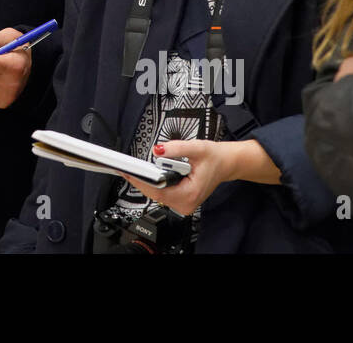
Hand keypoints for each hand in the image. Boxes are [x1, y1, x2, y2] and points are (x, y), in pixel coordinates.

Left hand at [118, 139, 237, 216]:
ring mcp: (184, 204)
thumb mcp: (196, 148)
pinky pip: (162, 193)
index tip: (129, 172)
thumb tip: (157, 150)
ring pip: (157, 195)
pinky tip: (149, 174)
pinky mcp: (181, 201)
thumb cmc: (214, 158)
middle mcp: (187, 203)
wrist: (225, 164)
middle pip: (156, 194)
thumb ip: (176, 148)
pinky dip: (155, 183)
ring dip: (148, 182)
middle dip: (142, 180)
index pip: (159, 192)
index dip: (142, 182)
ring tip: (137, 169)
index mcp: (191, 193)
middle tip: (127, 167)